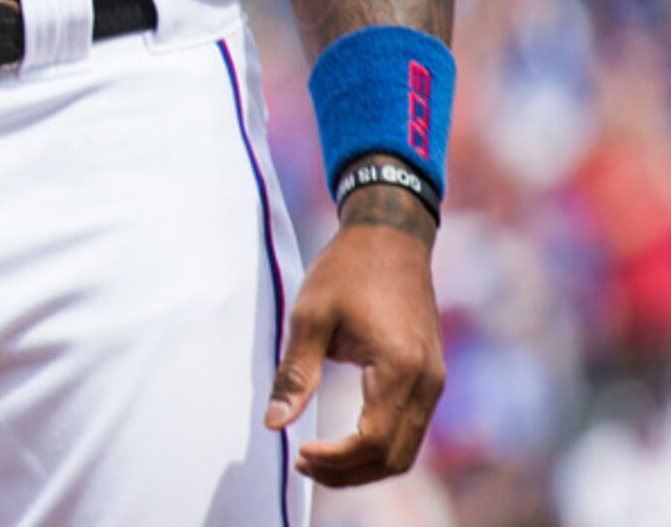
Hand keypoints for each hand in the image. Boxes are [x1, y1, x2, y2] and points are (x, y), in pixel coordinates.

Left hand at [265, 189, 444, 486]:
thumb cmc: (346, 270)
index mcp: (400, 367)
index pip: (373, 441)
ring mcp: (435, 382)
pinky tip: (343, 442)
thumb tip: (274, 423)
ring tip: (318, 461)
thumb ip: (295, 373)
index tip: (297, 454)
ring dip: (364, 465)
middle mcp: (427, 383)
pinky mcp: (430, 378)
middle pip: (395, 458)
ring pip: (406, 450)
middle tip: (303, 466)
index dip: (335, 459)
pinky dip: (379, 446)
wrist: (389, 236)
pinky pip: (410, 430)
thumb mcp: (310, 316)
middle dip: (348, 473)